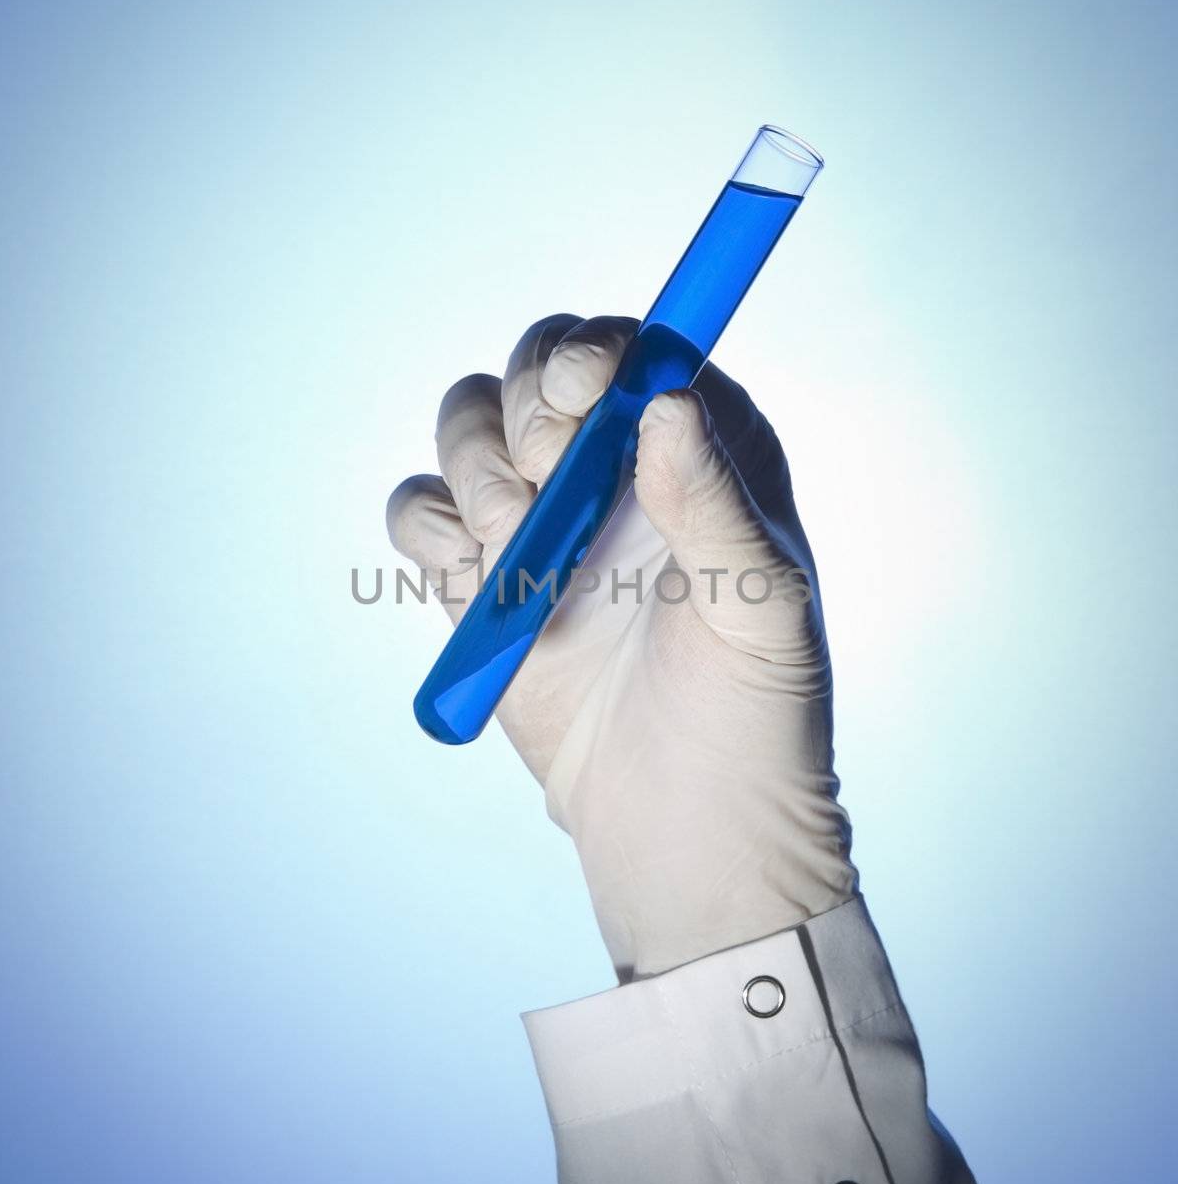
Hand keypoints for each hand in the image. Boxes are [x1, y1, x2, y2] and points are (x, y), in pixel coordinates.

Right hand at [387, 315, 855, 979]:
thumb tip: (668, 400)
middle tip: (545, 476)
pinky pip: (420, 511)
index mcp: (701, 459)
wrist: (680, 830)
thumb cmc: (753, 721)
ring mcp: (541, 523)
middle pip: (533, 374)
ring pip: (466, 427)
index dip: (595, 354)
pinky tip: (480, 583)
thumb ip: (712, 501)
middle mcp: (614, 475)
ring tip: (517, 549)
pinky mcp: (480, 578)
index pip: (634, 355)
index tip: (581, 397)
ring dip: (476, 469)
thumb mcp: (763, 610)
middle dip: (525, 412)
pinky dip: (429, 530)